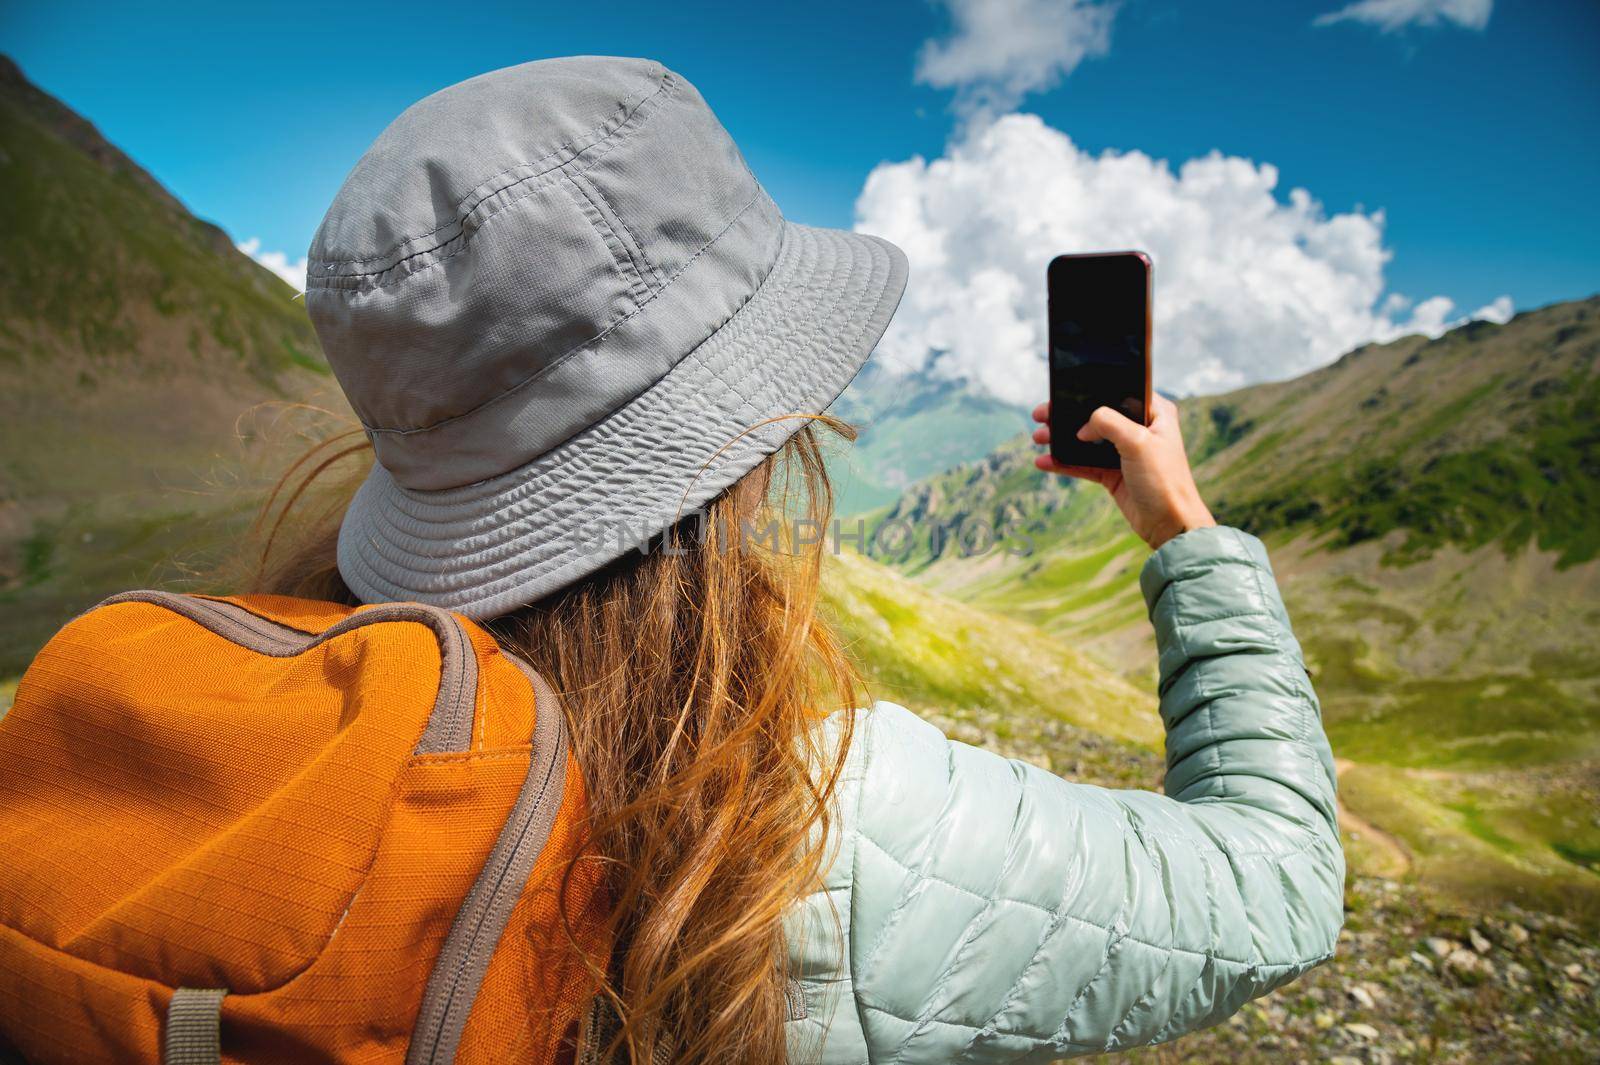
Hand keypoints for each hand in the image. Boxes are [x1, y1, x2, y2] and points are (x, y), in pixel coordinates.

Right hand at [1031, 395, 1215, 549]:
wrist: (1171, 524)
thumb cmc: (1165, 480)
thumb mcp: (1138, 442)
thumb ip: (1108, 422)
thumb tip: (1083, 425)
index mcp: (1155, 413)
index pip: (1118, 392)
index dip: (1090, 391)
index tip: (1063, 394)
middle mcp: (1140, 429)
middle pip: (1096, 416)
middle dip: (1067, 416)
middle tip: (1041, 415)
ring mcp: (1125, 452)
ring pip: (1086, 440)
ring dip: (1062, 439)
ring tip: (1038, 438)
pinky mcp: (1114, 473)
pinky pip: (1083, 463)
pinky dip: (1064, 462)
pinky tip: (1044, 462)